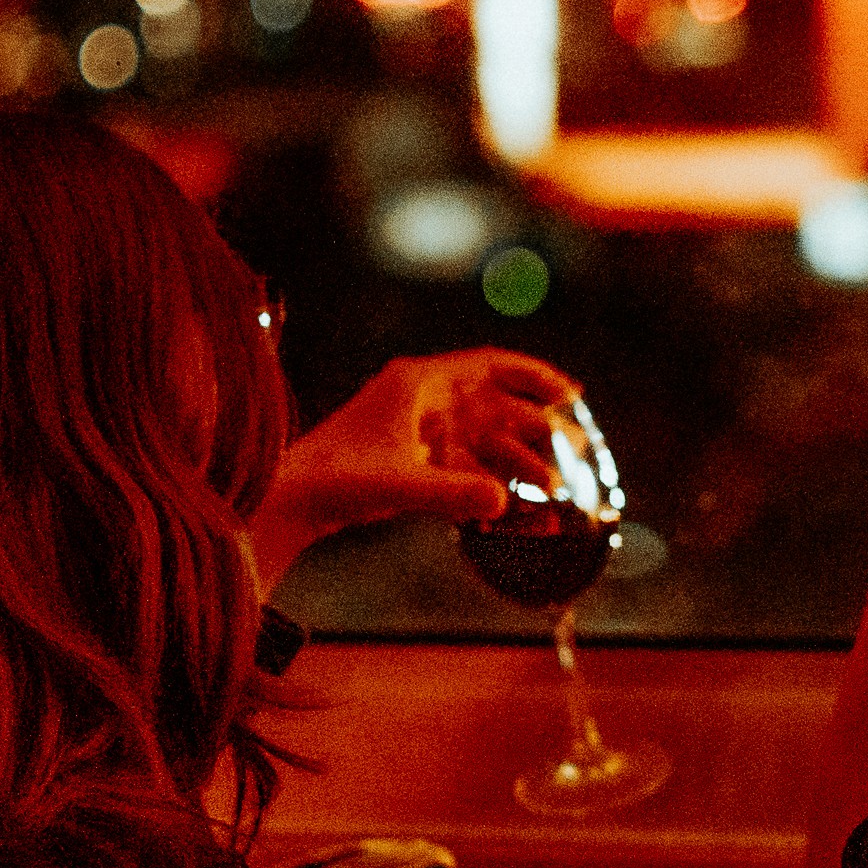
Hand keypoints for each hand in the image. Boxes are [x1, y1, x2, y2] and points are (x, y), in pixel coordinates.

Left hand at [252, 349, 580, 584]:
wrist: (291, 500)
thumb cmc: (335, 480)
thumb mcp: (399, 486)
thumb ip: (454, 494)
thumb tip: (503, 502)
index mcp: (418, 383)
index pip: (490, 365)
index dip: (535, 376)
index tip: (571, 393)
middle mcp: (421, 400)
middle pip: (493, 403)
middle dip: (535, 427)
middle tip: (575, 448)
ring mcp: (416, 429)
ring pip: (481, 438)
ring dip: (516, 459)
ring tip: (551, 486)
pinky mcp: (409, 458)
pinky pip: (463, 462)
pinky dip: (489, 478)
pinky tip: (512, 500)